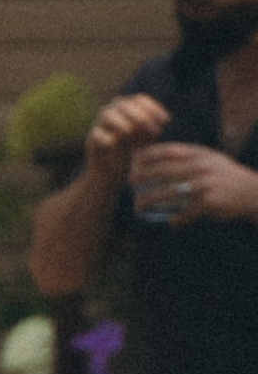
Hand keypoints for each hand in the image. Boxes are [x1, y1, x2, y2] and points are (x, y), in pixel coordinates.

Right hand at [84, 89, 169, 174]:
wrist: (112, 175)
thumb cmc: (131, 154)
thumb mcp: (146, 140)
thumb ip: (153, 127)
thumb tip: (164, 119)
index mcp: (127, 110)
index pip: (139, 99)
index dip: (153, 107)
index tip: (166, 121)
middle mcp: (112, 114)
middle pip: (123, 103)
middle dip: (139, 114)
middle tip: (151, 129)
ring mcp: (100, 126)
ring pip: (107, 114)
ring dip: (120, 121)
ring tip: (129, 132)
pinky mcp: (91, 140)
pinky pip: (95, 133)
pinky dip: (104, 136)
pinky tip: (113, 143)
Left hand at [128, 141, 257, 228]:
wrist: (252, 192)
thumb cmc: (226, 176)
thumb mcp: (210, 159)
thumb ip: (189, 157)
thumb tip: (161, 159)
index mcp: (199, 154)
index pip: (168, 150)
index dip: (148, 155)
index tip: (133, 161)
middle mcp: (201, 166)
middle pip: (164, 171)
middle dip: (142, 177)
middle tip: (128, 183)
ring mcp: (205, 184)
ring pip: (169, 193)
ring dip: (150, 201)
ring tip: (138, 207)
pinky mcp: (209, 202)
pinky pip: (186, 212)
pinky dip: (177, 219)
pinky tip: (171, 223)